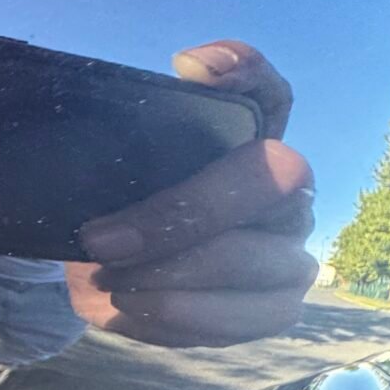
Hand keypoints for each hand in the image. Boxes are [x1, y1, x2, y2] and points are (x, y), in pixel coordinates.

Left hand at [70, 40, 317, 346]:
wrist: (107, 273)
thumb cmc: (118, 209)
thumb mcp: (107, 170)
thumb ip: (133, 120)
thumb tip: (190, 68)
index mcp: (248, 142)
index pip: (269, 93)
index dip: (244, 71)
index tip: (189, 68)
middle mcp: (285, 191)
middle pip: (263, 182)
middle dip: (174, 218)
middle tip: (100, 242)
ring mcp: (288, 253)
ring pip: (253, 263)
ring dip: (168, 280)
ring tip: (109, 281)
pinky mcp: (273, 310)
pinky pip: (237, 321)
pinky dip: (171, 319)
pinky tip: (127, 306)